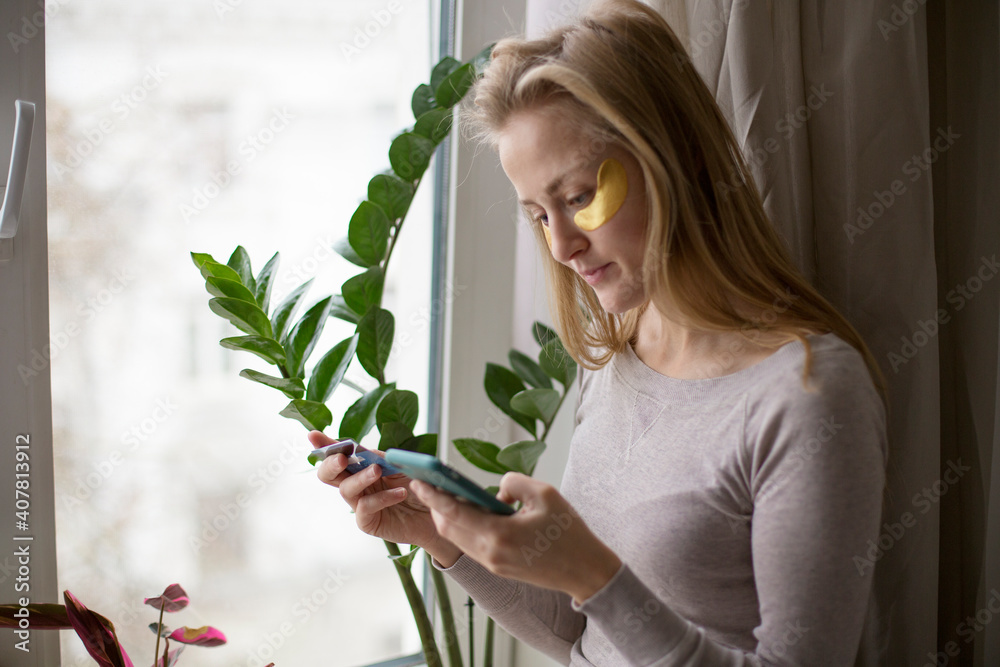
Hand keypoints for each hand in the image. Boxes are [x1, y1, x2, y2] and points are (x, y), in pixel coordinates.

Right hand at [309, 431, 461, 564]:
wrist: (436, 511)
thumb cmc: (417, 485)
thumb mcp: (399, 465)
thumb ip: (379, 457)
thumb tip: (360, 449)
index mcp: (361, 467)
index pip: (338, 454)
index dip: (325, 445)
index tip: (313, 435)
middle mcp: (356, 485)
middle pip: (329, 474)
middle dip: (331, 464)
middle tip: (342, 458)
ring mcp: (359, 504)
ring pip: (346, 489)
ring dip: (361, 478)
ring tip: (378, 471)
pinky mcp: (368, 522)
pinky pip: (365, 508)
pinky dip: (382, 498)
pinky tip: (400, 494)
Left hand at [411, 472, 621, 603]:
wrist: (585, 571)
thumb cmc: (569, 532)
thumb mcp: (545, 494)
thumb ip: (513, 482)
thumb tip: (496, 491)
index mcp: (499, 534)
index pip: (454, 512)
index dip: (432, 495)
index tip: (418, 481)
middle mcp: (490, 553)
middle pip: (448, 528)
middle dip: (436, 506)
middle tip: (432, 484)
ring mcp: (493, 564)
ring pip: (457, 539)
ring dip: (449, 518)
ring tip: (449, 496)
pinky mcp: (498, 569)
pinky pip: (471, 546)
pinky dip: (464, 528)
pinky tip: (471, 513)